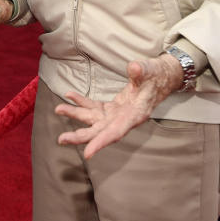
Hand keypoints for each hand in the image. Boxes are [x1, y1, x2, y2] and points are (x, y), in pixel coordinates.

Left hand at [54, 53, 183, 158]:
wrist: (161, 78)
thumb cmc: (158, 76)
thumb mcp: (152, 71)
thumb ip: (142, 71)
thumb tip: (133, 67)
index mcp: (135, 115)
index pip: (116, 132)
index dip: (101, 142)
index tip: (87, 153)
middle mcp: (124, 119)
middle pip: (100, 132)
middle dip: (81, 137)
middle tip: (61, 139)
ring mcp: (116, 114)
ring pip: (93, 120)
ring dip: (75, 115)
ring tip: (58, 109)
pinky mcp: (112, 108)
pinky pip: (94, 107)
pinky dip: (81, 102)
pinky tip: (69, 95)